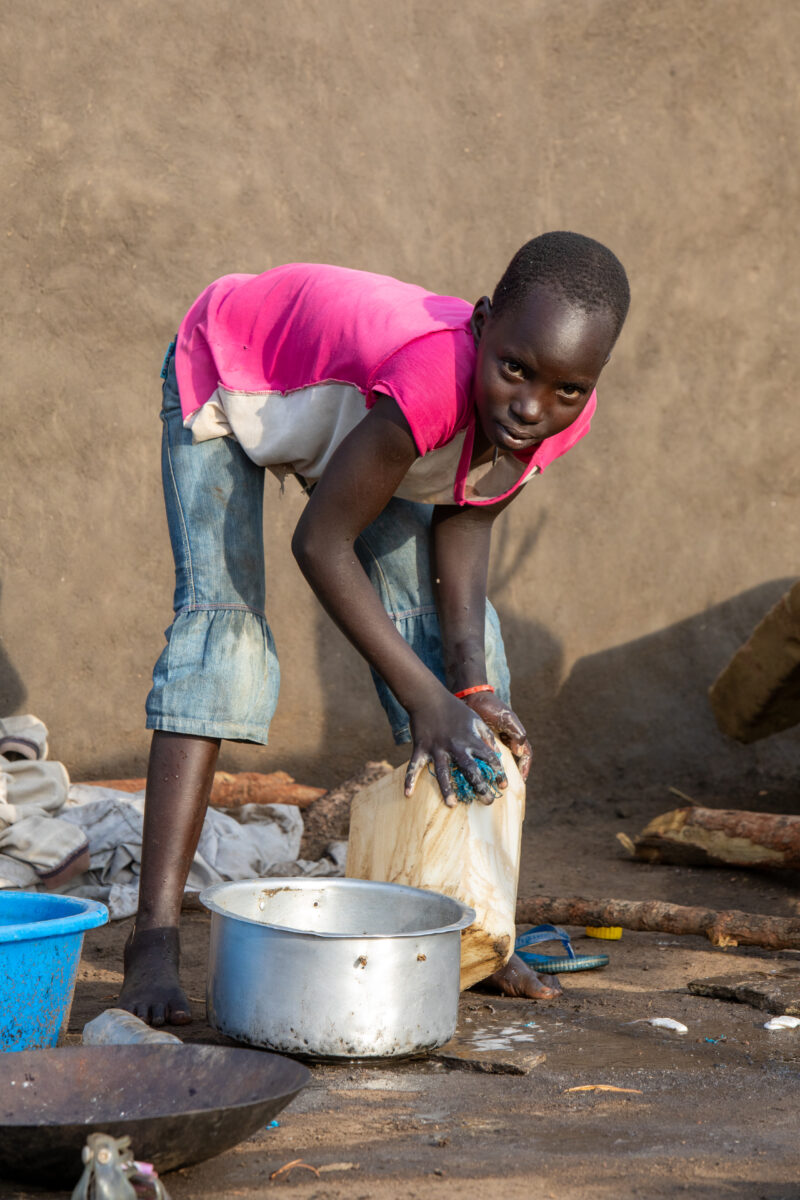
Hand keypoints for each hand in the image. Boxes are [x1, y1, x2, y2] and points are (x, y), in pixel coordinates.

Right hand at [405, 688, 505, 806]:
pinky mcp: (420, 748)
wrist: (428, 697)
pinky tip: (407, 794)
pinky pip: (414, 767)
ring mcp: (436, 748)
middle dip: (480, 788)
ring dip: (447, 789)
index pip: (489, 758)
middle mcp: (455, 746)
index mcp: (470, 739)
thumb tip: (494, 753)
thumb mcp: (475, 719)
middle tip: (487, 802)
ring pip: (442, 773)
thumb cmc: (454, 708)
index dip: (498, 773)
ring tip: (452, 805)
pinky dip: (409, 780)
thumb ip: (486, 736)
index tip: (503, 786)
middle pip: (470, 771)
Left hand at [461, 691, 531, 780]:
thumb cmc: (490, 706)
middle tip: (508, 787)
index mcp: (516, 735)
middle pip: (514, 761)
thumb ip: (517, 732)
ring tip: (495, 784)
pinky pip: (487, 759)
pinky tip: (481, 776)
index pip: (526, 754)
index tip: (521, 780)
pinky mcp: (482, 743)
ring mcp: (495, 742)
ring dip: (500, 773)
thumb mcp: (506, 718)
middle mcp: (507, 740)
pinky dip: (486, 768)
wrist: (471, 697)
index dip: (525, 767)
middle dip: (513, 774)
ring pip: (501, 762)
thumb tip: (520, 751)